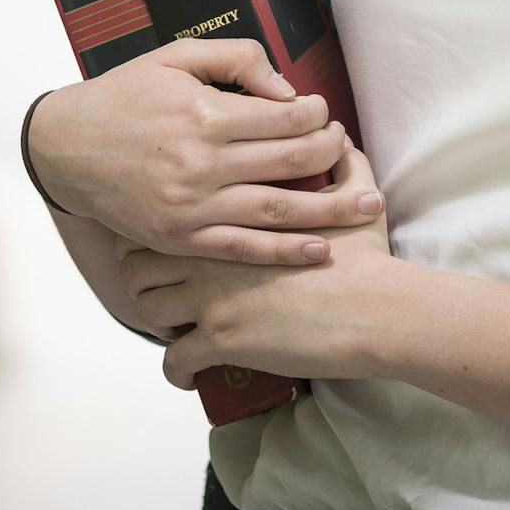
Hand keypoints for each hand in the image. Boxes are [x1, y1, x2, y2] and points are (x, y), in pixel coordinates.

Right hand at [27, 38, 381, 263]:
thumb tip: (287, 88)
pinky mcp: (181, 240)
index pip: (286, 117)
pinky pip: (242, 249)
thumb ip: (237, 59)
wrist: (66, 147)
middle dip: (331, 154)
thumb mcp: (177, 56)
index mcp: (205, 116)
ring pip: (276, 210)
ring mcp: (191, 208)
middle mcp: (202, 165)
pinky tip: (320, 250)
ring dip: (329, 209)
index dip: (318, 113)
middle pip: (291, 163)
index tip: (323, 111)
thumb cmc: (127, 94)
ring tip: (367, 204)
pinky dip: (284, 252)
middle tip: (348, 148)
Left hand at [114, 142, 396, 387]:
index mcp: (235, 212)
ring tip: (174, 321)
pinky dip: (176, 369)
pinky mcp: (221, 341)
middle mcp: (211, 252)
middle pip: (137, 261)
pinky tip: (189, 370)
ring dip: (157, 317)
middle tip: (161, 283)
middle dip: (142, 273)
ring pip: (146, 308)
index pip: (165, 213)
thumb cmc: (364, 255)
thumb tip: (339, 138)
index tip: (164, 238)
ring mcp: (212, 298)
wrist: (372, 309)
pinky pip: (172, 360)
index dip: (154, 228)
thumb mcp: (355, 195)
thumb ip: (340, 162)